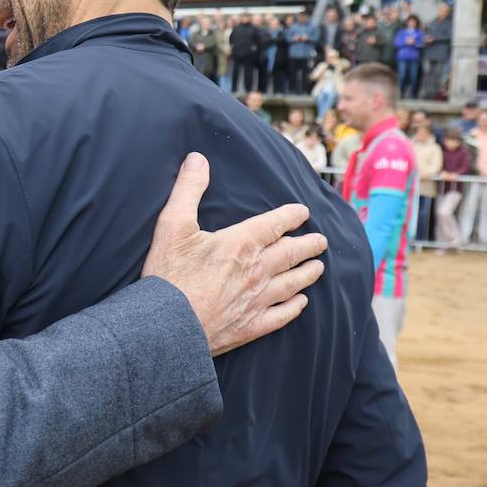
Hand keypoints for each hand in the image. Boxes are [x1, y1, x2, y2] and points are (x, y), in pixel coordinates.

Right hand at [142, 153, 327, 355]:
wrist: (166, 325)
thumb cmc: (168, 274)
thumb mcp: (172, 224)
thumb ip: (188, 189)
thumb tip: (197, 159)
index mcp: (241, 243)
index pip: (275, 224)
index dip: (291, 216)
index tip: (303, 212)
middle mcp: (257, 271)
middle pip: (290, 254)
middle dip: (308, 245)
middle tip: (321, 241)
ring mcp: (256, 300)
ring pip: (291, 283)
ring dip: (307, 273)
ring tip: (319, 268)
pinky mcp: (251, 326)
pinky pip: (281, 315)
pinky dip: (294, 307)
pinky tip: (301, 303)